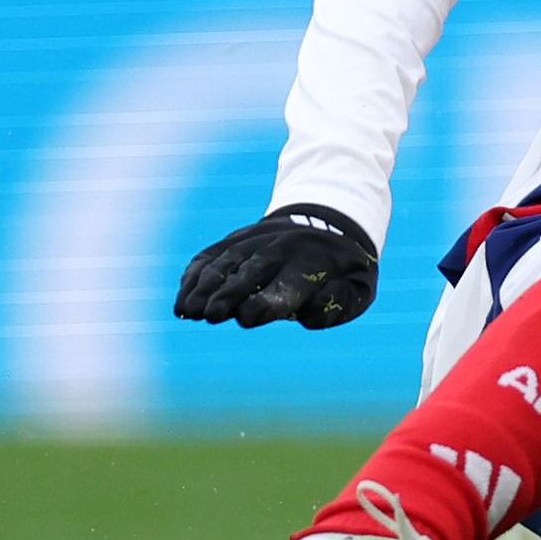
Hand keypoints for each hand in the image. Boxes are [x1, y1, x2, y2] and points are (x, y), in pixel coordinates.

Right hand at [173, 203, 379, 330]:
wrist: (329, 220)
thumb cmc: (343, 270)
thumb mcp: (357, 289)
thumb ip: (335, 305)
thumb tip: (307, 311)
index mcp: (314, 263)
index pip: (288, 285)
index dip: (266, 301)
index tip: (245, 319)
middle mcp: (281, 248)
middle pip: (251, 271)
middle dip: (229, 292)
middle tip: (209, 315)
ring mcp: (255, 240)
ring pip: (227, 261)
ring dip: (205, 285)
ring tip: (186, 310)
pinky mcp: (237, 240)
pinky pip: (212, 255)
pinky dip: (196, 275)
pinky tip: (183, 299)